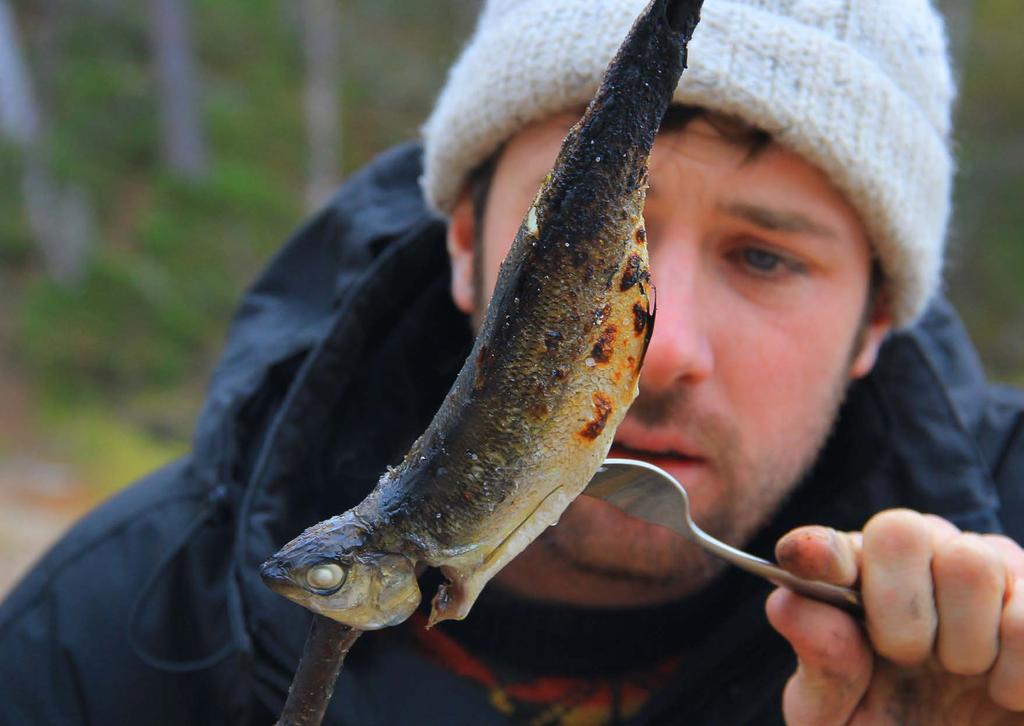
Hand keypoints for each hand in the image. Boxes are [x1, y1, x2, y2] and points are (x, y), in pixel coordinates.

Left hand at [765, 509, 1023, 724]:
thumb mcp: (840, 719)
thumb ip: (821, 665)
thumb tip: (787, 603)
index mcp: (856, 580)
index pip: (828, 546)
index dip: (818, 551)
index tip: (806, 561)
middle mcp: (920, 557)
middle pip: (903, 530)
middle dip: (900, 608)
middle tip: (910, 659)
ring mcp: (989, 569)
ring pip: (970, 562)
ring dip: (964, 642)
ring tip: (964, 675)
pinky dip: (1015, 671)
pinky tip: (1005, 691)